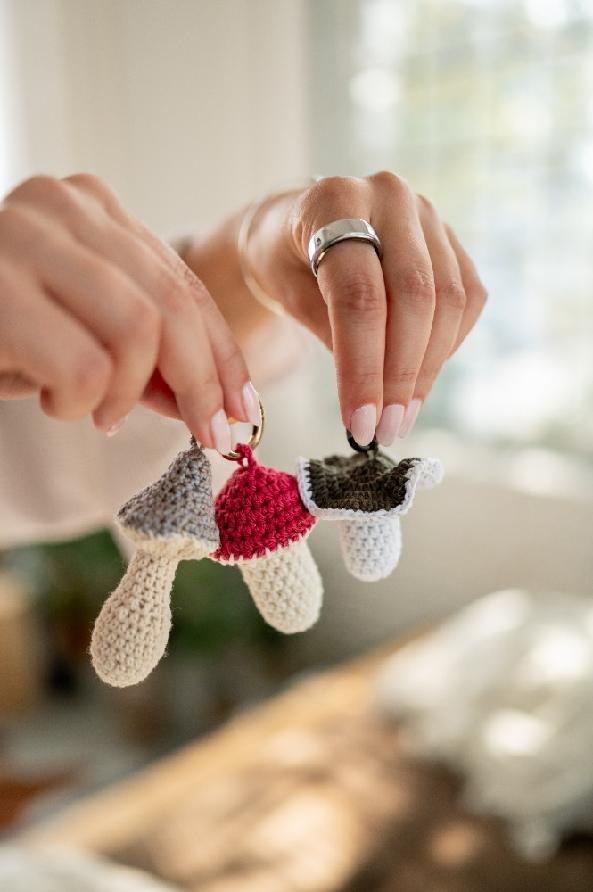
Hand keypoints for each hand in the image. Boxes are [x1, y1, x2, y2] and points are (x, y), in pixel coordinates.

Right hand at [0, 174, 259, 451]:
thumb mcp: (79, 337)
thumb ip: (145, 359)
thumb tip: (215, 405)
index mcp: (91, 209)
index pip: (184, 286)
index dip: (225, 356)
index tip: (244, 411)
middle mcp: (61, 206)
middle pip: (174, 306)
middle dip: (203, 384)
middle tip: (209, 436)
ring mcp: (23, 234)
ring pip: (139, 330)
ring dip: (130, 394)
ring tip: (100, 413)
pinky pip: (84, 365)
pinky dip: (80, 402)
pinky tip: (55, 401)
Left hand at [247, 172, 486, 445]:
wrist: (303, 227)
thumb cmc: (286, 263)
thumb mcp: (286, 293)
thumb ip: (328, 332)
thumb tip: (371, 400)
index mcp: (334, 200)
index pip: (359, 294)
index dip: (363, 367)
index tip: (358, 423)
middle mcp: (389, 196)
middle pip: (413, 296)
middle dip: (399, 376)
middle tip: (384, 430)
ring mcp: (428, 214)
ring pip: (448, 301)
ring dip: (427, 370)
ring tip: (399, 418)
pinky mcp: (451, 239)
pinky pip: (466, 299)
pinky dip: (446, 347)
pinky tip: (418, 380)